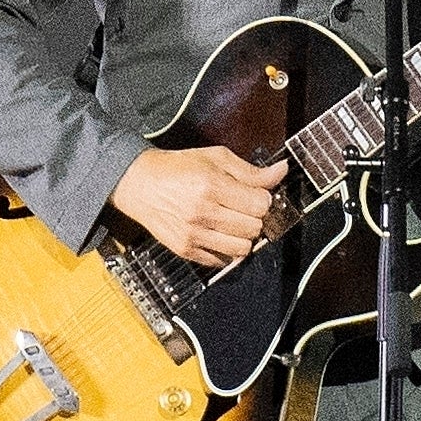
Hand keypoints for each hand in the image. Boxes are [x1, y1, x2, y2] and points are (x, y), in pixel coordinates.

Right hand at [112, 142, 287, 268]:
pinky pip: (222, 261)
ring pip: (242, 249)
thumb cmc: (177, 168)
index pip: (260, 205)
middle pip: (254, 228)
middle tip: (244, 208)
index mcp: (211, 185)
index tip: (256, 195)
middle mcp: (202, 212)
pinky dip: (226, 250)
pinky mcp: (185, 250)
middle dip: (255, 218)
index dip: (263, 199)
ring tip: (233, 223)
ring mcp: (193, 234)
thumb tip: (280, 171)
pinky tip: (219, 234)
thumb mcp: (216, 159)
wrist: (140, 183)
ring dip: (243, 237)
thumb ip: (250, 171)